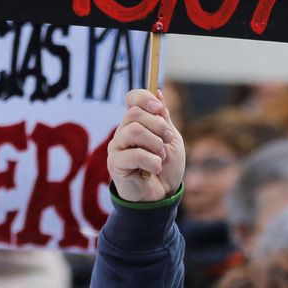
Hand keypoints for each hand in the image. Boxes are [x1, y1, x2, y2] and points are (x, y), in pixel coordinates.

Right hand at [107, 88, 184, 202]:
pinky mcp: (115, 163)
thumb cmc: (166, 168)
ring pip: (134, 130)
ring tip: (161, 157)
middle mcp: (123, 131)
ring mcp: (117, 147)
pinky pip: (134, 153)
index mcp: (137, 123)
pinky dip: (152, 162)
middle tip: (167, 141)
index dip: (144, 98)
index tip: (159, 108)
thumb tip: (157, 91)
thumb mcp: (171, 140)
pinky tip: (154, 170)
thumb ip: (163, 118)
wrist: (163, 197)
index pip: (132, 98)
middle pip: (135, 113)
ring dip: (156, 144)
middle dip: (159, 126)